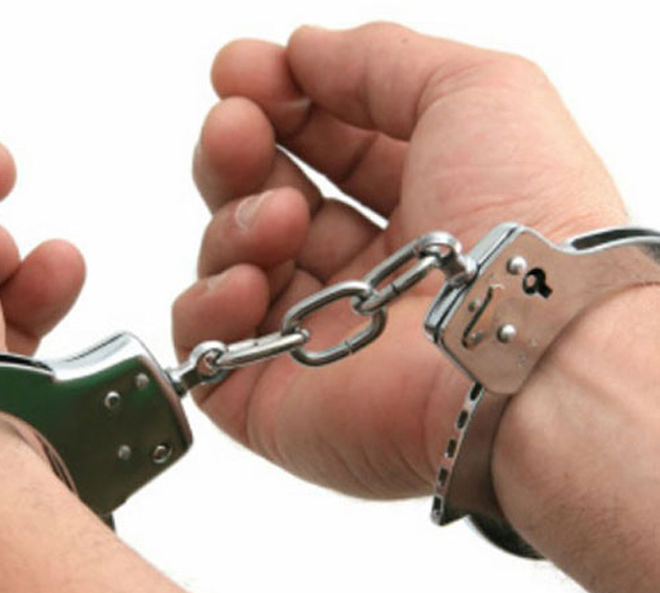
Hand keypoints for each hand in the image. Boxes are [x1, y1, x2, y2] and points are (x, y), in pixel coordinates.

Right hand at [173, 24, 626, 497]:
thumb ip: (378, 60)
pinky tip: (251, 282)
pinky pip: (207, 344)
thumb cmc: (525, 221)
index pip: (326, 150)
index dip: (279, 104)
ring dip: (235, 220)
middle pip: (266, 199)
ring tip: (279, 218)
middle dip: (237, 151)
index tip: (241, 70)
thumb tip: (300, 51)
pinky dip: (208, 302)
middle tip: (234, 126)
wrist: (524, 348)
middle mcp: (367, 278)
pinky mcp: (273, 400)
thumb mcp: (474, 91)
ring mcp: (317, 340)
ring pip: (230, 263)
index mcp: (419, 212)